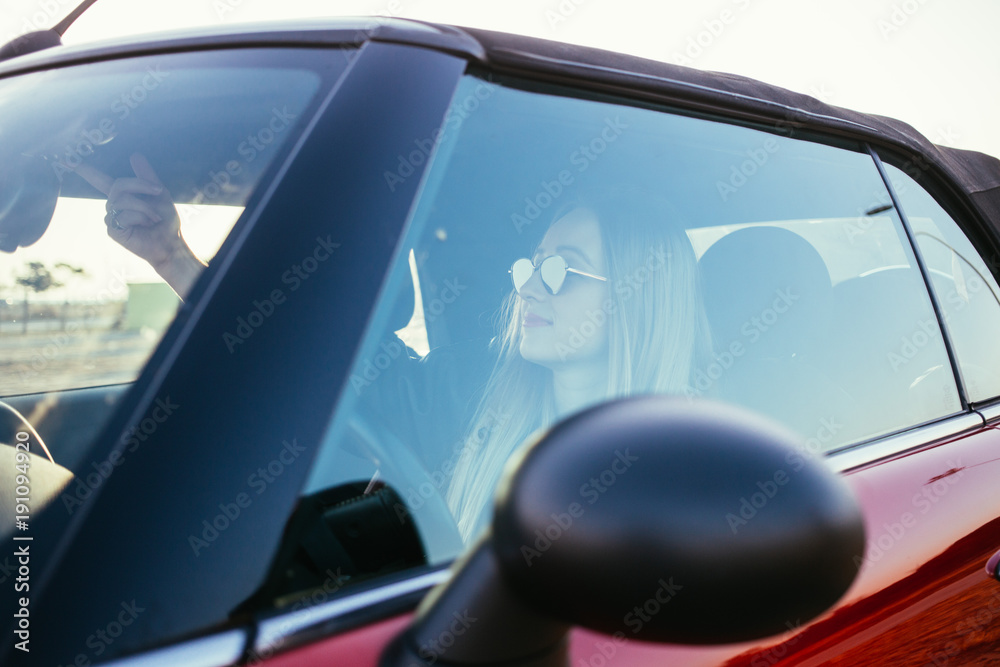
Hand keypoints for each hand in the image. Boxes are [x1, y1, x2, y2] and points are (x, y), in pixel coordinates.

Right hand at [75, 153, 203, 295]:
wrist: (170, 242)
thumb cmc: (165, 219)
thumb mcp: (159, 193)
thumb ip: (146, 176)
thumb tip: (135, 154)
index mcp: (121, 195)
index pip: (98, 179)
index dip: (82, 169)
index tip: (64, 157)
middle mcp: (112, 205)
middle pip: (118, 185)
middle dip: (140, 186)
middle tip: (158, 193)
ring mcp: (110, 217)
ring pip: (122, 200)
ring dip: (145, 207)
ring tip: (154, 217)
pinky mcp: (113, 230)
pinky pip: (123, 215)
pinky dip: (141, 217)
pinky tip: (146, 225)